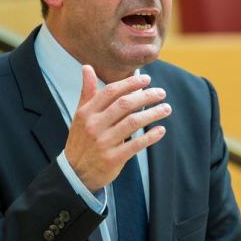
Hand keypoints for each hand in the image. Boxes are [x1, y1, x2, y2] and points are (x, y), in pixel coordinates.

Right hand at [64, 65, 171, 191]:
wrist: (75, 173)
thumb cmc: (81, 139)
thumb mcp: (80, 115)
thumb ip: (87, 92)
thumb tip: (87, 67)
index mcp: (87, 112)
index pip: (111, 92)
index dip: (130, 83)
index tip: (147, 79)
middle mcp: (94, 125)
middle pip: (125, 104)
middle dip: (146, 96)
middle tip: (161, 93)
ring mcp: (104, 142)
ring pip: (133, 122)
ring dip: (153, 114)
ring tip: (166, 108)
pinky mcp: (113, 158)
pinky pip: (136, 145)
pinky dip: (150, 137)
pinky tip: (161, 130)